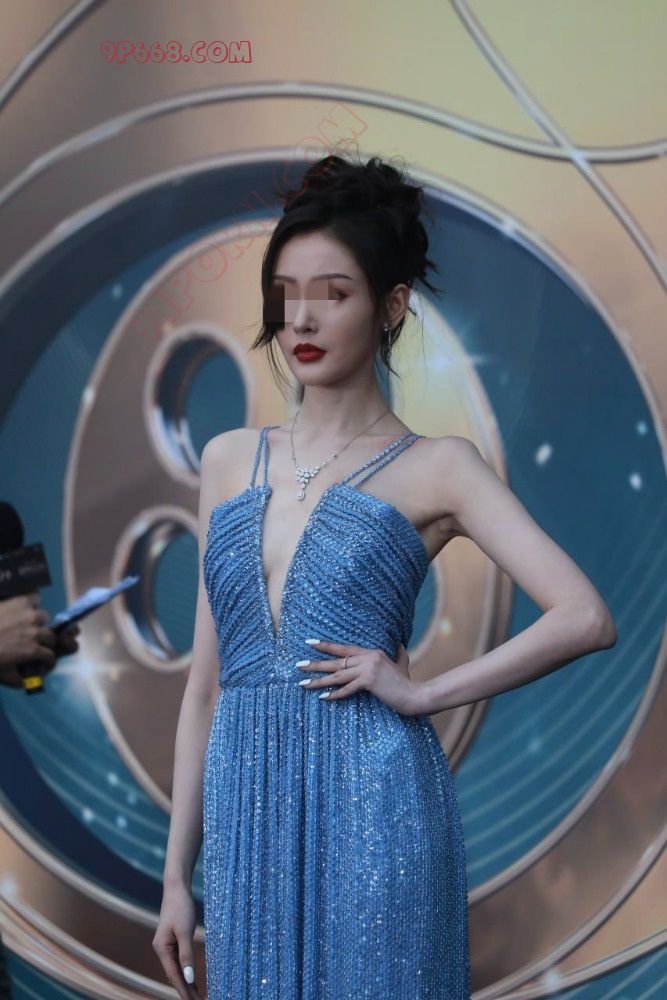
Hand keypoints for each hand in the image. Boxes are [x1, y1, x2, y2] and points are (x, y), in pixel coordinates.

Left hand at [0, 595, 78, 687]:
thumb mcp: (5, 677)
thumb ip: (22, 681)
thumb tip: (33, 680)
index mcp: (33, 650)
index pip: (51, 655)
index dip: (46, 659)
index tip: (41, 659)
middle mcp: (36, 632)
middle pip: (50, 636)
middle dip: (44, 641)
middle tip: (33, 642)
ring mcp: (30, 614)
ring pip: (44, 617)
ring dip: (38, 622)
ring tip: (27, 624)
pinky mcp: (21, 601)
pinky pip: (35, 598)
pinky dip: (32, 603)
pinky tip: (24, 609)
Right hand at [152, 885, 200, 998]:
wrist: (177, 888)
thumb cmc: (181, 907)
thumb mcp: (186, 932)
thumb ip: (187, 955)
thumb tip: (189, 978)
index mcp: (162, 949)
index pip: (174, 976)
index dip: (184, 991)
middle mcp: (161, 950)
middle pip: (174, 975)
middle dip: (185, 990)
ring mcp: (165, 945)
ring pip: (176, 970)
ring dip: (186, 982)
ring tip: (196, 996)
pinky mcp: (171, 940)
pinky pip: (178, 961)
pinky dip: (185, 971)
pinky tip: (191, 979)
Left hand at [297, 639, 425, 715]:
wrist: (415, 695)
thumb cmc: (407, 682)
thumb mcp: (402, 664)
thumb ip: (399, 655)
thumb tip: (400, 646)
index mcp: (372, 652)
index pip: (344, 649)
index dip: (326, 646)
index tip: (310, 643)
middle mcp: (368, 657)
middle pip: (336, 661)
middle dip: (316, 664)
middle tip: (299, 665)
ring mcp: (368, 669)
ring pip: (337, 675)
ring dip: (318, 680)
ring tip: (303, 683)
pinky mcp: (369, 681)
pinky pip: (347, 688)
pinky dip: (335, 694)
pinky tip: (323, 697)